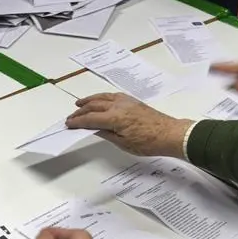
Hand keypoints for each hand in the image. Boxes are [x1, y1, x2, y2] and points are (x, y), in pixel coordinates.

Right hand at [66, 93, 193, 157]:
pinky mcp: (132, 101)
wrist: (169, 133)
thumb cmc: (148, 142)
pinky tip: (99, 99)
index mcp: (114, 118)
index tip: (68, 124)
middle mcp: (118, 106)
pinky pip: (112, 95)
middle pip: (94, 106)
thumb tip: (93, 128)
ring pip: (102, 97)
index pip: (90, 118)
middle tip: (71, 117)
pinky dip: (101, 97)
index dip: (78, 121)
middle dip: (80, 111)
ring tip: (79, 103)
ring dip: (89, 100)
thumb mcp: (124, 143)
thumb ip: (106, 134)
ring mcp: (125, 101)